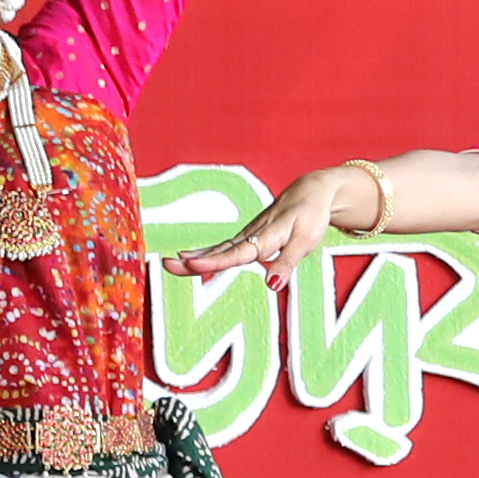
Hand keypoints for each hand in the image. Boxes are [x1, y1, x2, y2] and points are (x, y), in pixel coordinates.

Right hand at [173, 162, 379, 281]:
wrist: (310, 191)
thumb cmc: (310, 216)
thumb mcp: (305, 242)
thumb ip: (286, 264)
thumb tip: (271, 286)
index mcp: (265, 237)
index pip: (236, 253)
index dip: (214, 261)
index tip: (191, 264)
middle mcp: (252, 235)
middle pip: (220, 251)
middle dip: (194, 259)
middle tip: (168, 265)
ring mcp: (247, 235)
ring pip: (218, 248)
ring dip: (194, 256)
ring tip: (170, 264)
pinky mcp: (248, 236)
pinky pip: (223, 246)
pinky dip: (205, 253)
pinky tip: (189, 258)